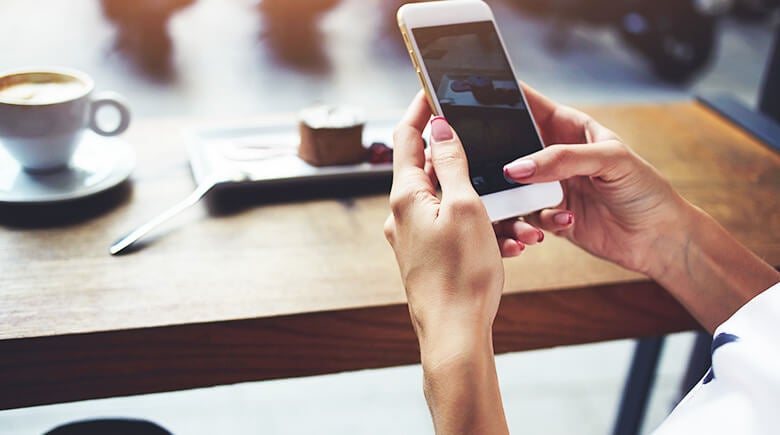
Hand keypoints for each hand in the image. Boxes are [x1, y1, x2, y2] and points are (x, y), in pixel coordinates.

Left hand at [384, 90, 510, 434]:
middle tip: (487, 146)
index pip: (408, 137)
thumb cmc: (461, 274)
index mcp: (406, 196)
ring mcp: (413, 237)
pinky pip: (453, 228)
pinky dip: (479, 225)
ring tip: (513, 214)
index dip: (421, 110)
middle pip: (428, 167)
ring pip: (447, 201)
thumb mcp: (465, 207)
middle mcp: (403, 215)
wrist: (455, 335)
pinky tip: (506, 240)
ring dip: (479, 199)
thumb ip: (451, 164)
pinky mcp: (427, 256)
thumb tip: (437, 127)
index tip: (434, 89)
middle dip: (462, 157)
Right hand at [501, 84, 689, 276]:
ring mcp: (548, 186)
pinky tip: (565, 221)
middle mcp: (553, 155)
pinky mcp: (546, 216)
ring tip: (533, 206)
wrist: (658, 239)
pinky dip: (532, 222)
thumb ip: (561, 159)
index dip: (501, 97)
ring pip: (509, 186)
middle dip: (495, 154)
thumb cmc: (645, 189)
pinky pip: (522, 217)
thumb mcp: (610, 160)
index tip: (472, 99)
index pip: (527, 103)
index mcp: (568, 127)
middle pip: (508, 146)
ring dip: (513, 198)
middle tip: (485, 163)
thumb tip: (515, 168)